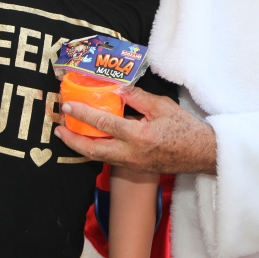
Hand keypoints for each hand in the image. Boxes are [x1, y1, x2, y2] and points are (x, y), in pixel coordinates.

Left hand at [54, 87, 216, 174]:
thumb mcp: (162, 106)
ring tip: (67, 134)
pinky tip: (90, 140)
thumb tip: (117, 90)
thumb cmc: (185, 128)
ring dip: (80, 146)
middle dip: (71, 139)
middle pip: (92, 150)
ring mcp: (131, 164)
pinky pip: (108, 159)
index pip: (103, 123)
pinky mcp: (134, 168)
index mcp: (138, 135)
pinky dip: (95, 150)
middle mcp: (131, 153)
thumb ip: (138, 97)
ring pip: (98, 157)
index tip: (68, 105)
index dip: (82, 113)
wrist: (200, 154)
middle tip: (58, 127)